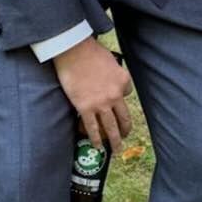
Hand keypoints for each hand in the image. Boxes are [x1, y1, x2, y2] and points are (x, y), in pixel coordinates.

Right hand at [52, 37, 132, 152]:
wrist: (74, 51)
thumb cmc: (90, 51)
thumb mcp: (110, 59)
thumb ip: (113, 73)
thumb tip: (109, 81)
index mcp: (123, 80)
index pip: (127, 93)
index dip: (121, 97)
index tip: (116, 100)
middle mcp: (115, 95)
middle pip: (124, 117)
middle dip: (125, 130)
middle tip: (125, 137)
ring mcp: (101, 103)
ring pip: (111, 127)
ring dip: (114, 141)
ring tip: (116, 150)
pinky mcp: (85, 108)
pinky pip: (92, 127)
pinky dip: (96, 139)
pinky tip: (98, 146)